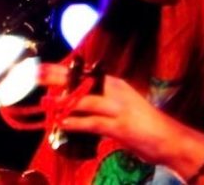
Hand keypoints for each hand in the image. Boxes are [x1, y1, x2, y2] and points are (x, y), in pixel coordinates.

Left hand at [38, 63, 180, 164]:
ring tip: (45, 102)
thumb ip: (99, 100)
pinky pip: (94, 123)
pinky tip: (63, 123)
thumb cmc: (141, 120)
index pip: (81, 73)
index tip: (41, 67)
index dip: (59, 70)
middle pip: (80, 81)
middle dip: (56, 77)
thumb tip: (74, 100)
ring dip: (63, 101)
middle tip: (35, 73)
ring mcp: (117, 108)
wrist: (168, 137)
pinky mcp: (120, 126)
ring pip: (86, 101)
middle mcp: (113, 90)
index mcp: (112, 83)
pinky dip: (77, 122)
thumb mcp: (119, 103)